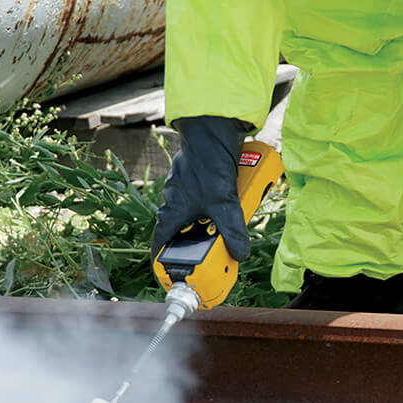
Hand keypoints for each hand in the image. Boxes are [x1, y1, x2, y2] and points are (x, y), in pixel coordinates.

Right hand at [151, 116, 252, 261]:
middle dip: (205, 240)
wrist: (212, 129)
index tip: (173, 273)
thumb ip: (232, 232)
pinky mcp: (203, 178)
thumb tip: (240, 254)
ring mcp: (189, 189)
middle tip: (220, 248)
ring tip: (235, 216)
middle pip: (188, 231)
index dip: (166, 261)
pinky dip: (225, 201)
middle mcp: (176, 202)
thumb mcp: (224, 204)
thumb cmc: (206, 164)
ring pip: (203, 213)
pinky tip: (239, 197)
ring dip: (219, 218)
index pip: (162, 244)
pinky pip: (213, 197)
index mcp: (172, 212)